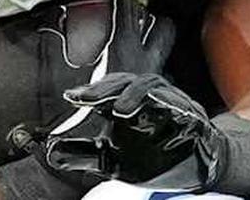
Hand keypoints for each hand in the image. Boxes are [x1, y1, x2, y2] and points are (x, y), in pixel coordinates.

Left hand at [34, 73, 229, 189]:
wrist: (198, 168)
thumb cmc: (155, 157)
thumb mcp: (113, 161)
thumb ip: (83, 154)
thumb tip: (51, 151)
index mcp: (128, 105)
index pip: (107, 90)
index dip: (90, 92)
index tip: (70, 97)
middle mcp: (149, 100)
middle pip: (128, 82)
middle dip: (107, 88)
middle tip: (88, 99)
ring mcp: (172, 107)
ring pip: (155, 88)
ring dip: (137, 95)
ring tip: (120, 109)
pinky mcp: (196, 121)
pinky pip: (186, 110)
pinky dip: (175, 110)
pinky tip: (163, 114)